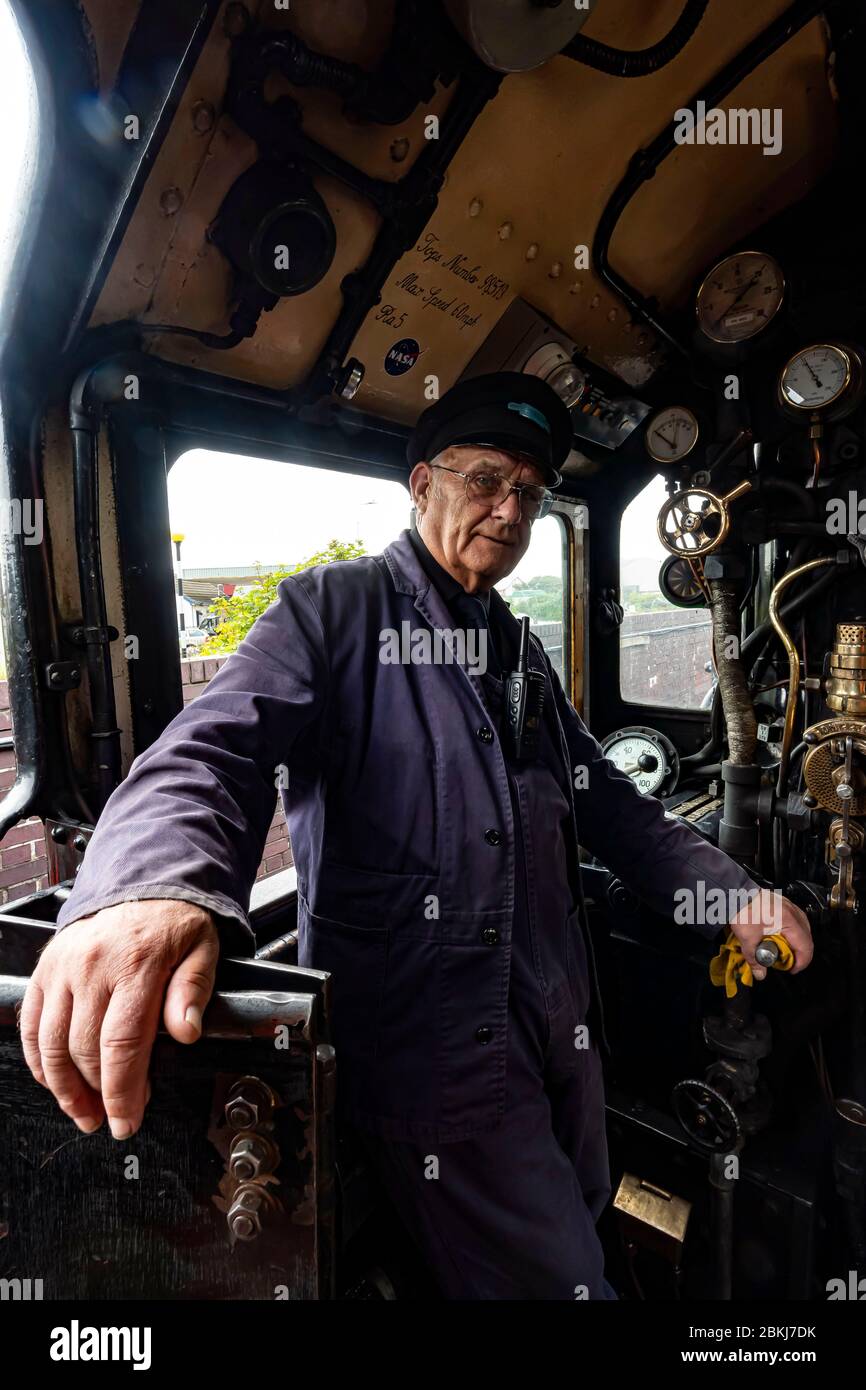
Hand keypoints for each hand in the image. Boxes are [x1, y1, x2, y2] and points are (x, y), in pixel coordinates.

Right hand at [19, 899, 218, 1138]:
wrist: (144, 884)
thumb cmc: (175, 923)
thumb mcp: (202, 950)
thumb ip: (193, 991)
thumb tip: (186, 1033)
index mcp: (136, 964)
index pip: (122, 1043)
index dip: (122, 1091)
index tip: (127, 1120)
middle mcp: (92, 966)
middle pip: (84, 1049)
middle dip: (97, 1096)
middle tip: (113, 1119)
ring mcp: (63, 968)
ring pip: (51, 1043)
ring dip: (64, 1088)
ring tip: (83, 1112)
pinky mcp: (45, 970)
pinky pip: (31, 1024)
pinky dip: (38, 1060)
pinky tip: (55, 1081)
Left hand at [728, 888, 812, 980]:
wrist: (735, 892)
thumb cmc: (742, 911)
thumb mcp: (747, 938)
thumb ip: (755, 958)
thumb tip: (760, 974)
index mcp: (789, 921)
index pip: (805, 947)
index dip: (801, 962)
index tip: (792, 970)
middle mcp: (793, 912)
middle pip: (807, 938)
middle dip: (801, 954)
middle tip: (789, 963)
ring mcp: (790, 906)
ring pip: (804, 928)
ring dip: (799, 942)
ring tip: (788, 951)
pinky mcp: (784, 903)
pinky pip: (797, 920)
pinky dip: (794, 931)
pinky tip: (785, 936)